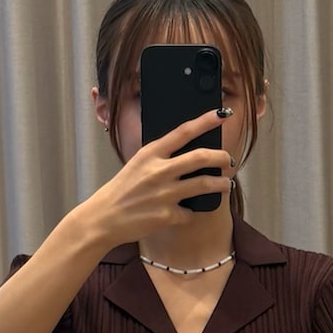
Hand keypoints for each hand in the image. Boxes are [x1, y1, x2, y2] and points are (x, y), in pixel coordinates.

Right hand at [81, 110, 233, 247]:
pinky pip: (190, 213)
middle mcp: (159, 171)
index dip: (206, 121)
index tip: (222, 114)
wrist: (103, 219)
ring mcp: (164, 194)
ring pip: (205, 185)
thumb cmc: (121, 191)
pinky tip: (188, 212)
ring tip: (226, 185)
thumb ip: (160, 158)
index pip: (183, 131)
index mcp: (150, 153)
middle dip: (222, 157)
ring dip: (222, 184)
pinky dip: (191, 213)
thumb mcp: (137, 165)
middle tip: (228, 160)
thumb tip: (188, 155)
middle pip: (201, 157)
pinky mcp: (167, 215)